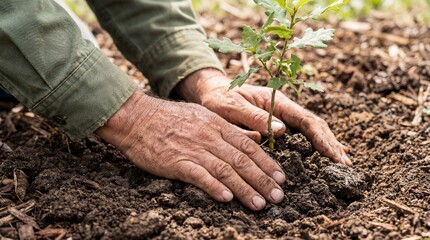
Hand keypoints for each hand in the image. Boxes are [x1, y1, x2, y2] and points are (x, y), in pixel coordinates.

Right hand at [96, 89, 285, 210]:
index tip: (281, 178)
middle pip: (241, 161)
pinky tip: (226, 198)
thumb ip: (229, 129)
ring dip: (244, 189)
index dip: (267, 163)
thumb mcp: (204, 116)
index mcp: (217, 125)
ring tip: (259, 204)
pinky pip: (198, 175)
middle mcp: (209, 137)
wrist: (138, 117)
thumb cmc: (171, 119)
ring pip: (225, 170)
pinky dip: (213, 187)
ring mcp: (193, 149)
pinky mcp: (176, 161)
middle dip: (262, 180)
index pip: (248, 146)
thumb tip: (255, 139)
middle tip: (278, 197)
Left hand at [175, 69, 351, 165]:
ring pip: (312, 130)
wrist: (213, 93)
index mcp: (277, 102)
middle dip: (331, 144)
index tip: (333, 155)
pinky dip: (317, 144)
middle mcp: (284, 109)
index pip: (306, 120)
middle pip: (315, 126)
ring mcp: (283, 116)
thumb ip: (253, 116)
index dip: (321, 138)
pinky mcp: (279, 125)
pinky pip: (302, 134)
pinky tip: (328, 153)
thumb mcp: (231, 106)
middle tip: (346, 164)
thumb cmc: (220, 99)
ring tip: (343, 162)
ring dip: (328, 145)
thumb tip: (280, 130)